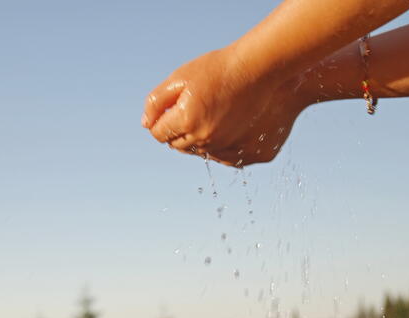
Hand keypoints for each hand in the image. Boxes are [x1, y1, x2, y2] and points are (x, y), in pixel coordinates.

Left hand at [141, 43, 303, 165]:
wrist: (261, 68)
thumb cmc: (219, 69)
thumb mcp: (180, 77)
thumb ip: (156, 102)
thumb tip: (146, 124)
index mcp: (187, 122)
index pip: (159, 133)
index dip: (163, 120)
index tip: (173, 108)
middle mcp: (207, 141)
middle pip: (179, 145)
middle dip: (180, 130)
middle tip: (195, 108)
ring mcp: (230, 149)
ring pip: (202, 153)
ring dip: (201, 139)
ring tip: (214, 113)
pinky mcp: (251, 154)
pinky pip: (228, 157)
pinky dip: (225, 146)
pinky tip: (231, 124)